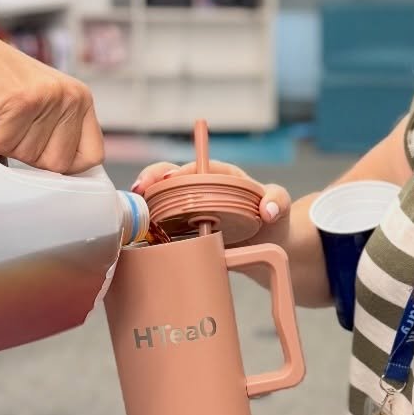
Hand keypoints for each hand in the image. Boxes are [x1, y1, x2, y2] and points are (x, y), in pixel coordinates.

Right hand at [0, 26, 103, 172]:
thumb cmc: (4, 83)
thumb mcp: (46, 103)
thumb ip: (61, 131)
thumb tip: (67, 174)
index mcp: (82, 100)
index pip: (93, 156)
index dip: (68, 166)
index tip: (45, 162)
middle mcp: (71, 97)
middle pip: (58, 162)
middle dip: (31, 158)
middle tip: (14, 134)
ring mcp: (48, 97)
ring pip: (29, 155)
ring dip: (7, 146)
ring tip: (1, 122)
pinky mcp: (22, 100)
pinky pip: (6, 144)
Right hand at [132, 159, 288, 233]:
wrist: (269, 246)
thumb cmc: (274, 219)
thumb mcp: (281, 207)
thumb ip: (278, 201)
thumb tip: (266, 209)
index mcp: (222, 177)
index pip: (198, 168)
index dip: (182, 171)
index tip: (169, 178)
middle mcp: (202, 190)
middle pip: (172, 177)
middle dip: (153, 178)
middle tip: (140, 188)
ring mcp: (191, 210)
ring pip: (162, 199)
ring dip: (145, 201)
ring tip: (132, 209)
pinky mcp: (186, 231)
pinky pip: (164, 224)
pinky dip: (149, 226)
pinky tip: (138, 233)